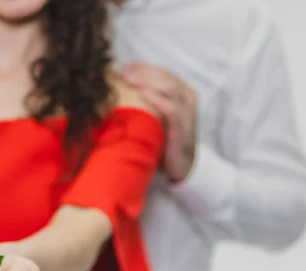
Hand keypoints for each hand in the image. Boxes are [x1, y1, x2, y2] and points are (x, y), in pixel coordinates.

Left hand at [118, 63, 197, 182]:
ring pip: (170, 87)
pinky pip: (172, 109)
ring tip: (129, 79)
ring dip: (148, 81)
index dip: (141, 67)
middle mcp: (187, 98)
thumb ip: (145, 100)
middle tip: (121, 72)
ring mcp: (187, 113)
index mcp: (181, 92)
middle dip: (142, 71)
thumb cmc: (162, 140)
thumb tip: (118, 85)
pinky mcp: (183, 129)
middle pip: (165, 76)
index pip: (161, 72)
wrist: (177, 168)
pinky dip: (158, 100)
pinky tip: (143, 94)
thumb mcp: (154, 115)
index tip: (121, 68)